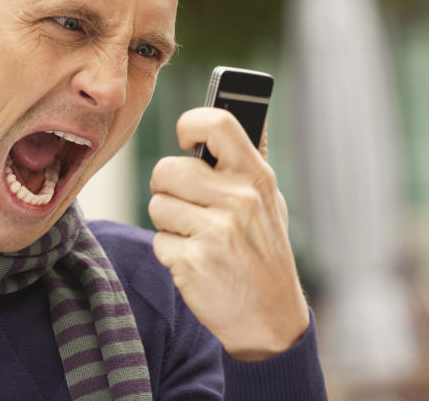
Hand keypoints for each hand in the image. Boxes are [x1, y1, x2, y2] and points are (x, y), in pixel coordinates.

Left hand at [148, 107, 309, 360]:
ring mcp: (216, 231)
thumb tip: (246, 110)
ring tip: (196, 237)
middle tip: (185, 204)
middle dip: (166, 187)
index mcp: (256, 177)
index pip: (217, 123)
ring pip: (157, 204)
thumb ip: (250, 161)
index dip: (190, 124)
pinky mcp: (193, 262)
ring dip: (168, 222)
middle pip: (168, 169)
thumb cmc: (265, 252)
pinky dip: (170, 253)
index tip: (186, 140)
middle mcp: (238, 200)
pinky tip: (196, 262)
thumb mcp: (270, 202)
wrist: (271, 319)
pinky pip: (159, 241)